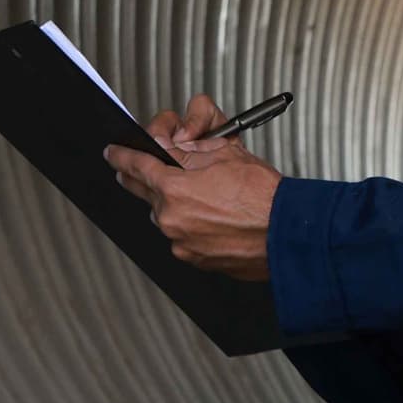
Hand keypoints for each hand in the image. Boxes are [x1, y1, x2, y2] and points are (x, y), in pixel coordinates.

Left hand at [107, 92, 278, 278]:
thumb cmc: (265, 196)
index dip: (121, 154)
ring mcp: (180, 242)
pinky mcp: (194, 259)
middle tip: (151, 167)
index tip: (113, 152)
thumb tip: (166, 144)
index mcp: (174, 189)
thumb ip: (187, 148)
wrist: (288, 233)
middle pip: (142, 190)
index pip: (134, 164)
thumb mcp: (225, 153)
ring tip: (206, 194)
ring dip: (173, 201)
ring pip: (163, 214)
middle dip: (144, 175)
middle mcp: (170, 219)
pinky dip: (190, 223)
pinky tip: (214, 216)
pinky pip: (181, 235)